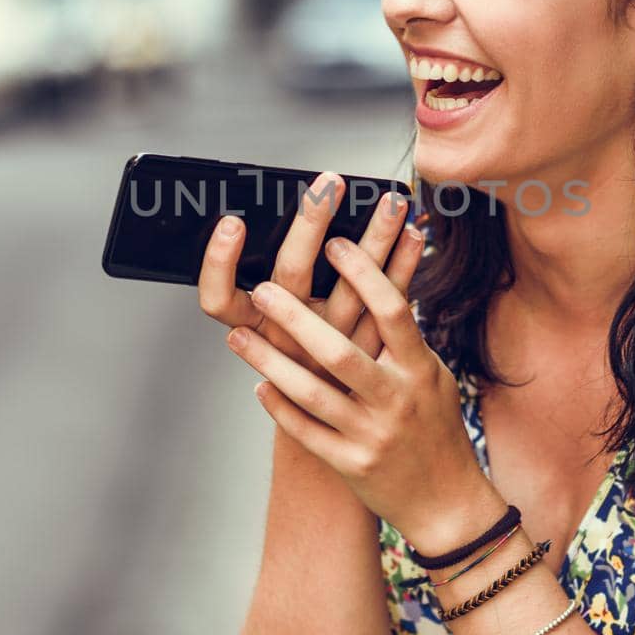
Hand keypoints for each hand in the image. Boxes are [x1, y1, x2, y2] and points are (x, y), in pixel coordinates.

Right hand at [198, 172, 421, 387]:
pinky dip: (403, 268)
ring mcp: (340, 353)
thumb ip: (276, 304)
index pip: (220, 301)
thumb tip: (291, 231)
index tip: (232, 224)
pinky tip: (416, 237)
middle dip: (309, 224)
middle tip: (327, 186)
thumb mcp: (279, 351)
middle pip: (292, 277)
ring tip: (391, 202)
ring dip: (375, 238)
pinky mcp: (379, 359)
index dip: (219, 264)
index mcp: (260, 335)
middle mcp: (294, 343)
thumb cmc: (307, 388)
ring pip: (354, 289)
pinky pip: (392, 309)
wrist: (349, 448)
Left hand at [223, 232, 493, 540]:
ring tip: (237, 337)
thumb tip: (394, 267)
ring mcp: (370, 435)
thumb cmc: (436, 427)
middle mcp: (395, 400)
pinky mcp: (349, 465)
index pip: (393, 311)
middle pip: (339, 352)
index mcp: (419, 370)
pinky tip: (259, 385)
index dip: (364, 273)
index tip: (334, 243)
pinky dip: (279, 407)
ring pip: (311, 393)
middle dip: (296, 319)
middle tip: (261, 289)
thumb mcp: (433, 375)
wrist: (446, 502)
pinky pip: (305, 431)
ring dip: (269, 362)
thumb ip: (405, 334)